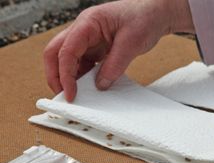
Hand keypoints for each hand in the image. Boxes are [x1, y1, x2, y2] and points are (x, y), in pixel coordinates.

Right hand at [44, 0, 193, 101]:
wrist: (155, 14)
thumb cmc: (144, 18)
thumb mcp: (131, 43)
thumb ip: (115, 65)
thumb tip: (100, 85)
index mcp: (88, 23)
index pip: (66, 51)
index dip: (65, 75)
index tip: (71, 94)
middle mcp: (83, 31)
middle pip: (56, 53)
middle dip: (56, 76)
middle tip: (65, 96)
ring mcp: (89, 40)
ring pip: (68, 60)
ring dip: (69, 78)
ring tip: (77, 96)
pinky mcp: (97, 48)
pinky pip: (83, 64)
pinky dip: (82, 77)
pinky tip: (89, 88)